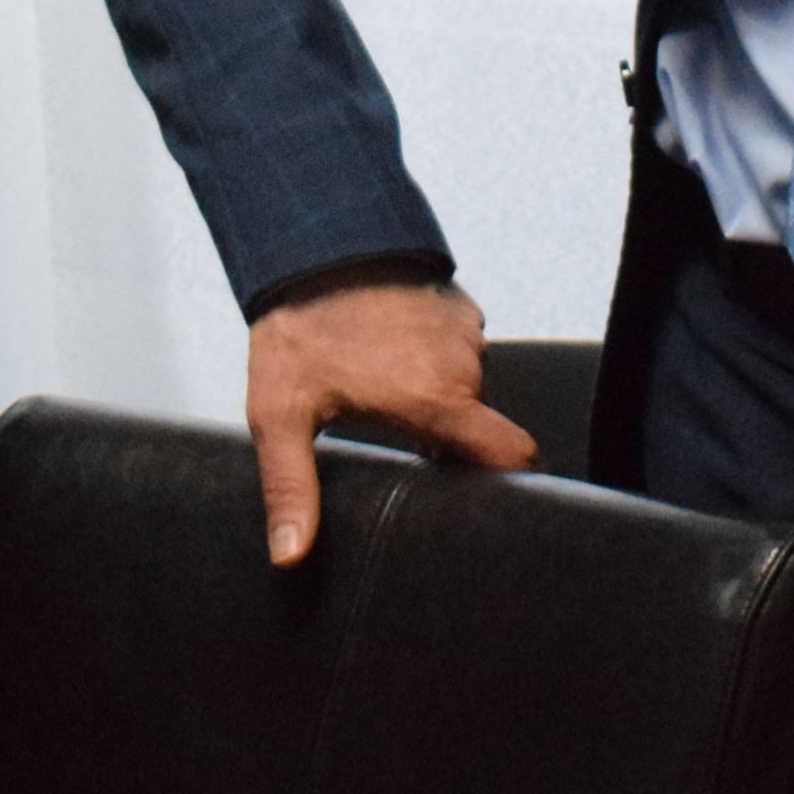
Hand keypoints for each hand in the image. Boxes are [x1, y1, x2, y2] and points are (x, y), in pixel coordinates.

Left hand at [246, 278, 539, 565]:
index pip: (512, 454)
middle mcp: (462, 365)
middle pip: (475, 427)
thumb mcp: (281, 414)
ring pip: (463, 386)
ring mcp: (464, 331)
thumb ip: (292, 488)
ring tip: (381, 386)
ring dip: (434, 395)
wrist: (310, 239)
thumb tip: (291, 554)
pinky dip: (433, 358)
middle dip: (443, 438)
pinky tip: (390, 354)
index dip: (512, 483)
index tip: (487, 498)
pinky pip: (457, 349)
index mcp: (435, 399)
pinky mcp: (457, 306)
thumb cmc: (298, 325)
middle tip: (393, 435)